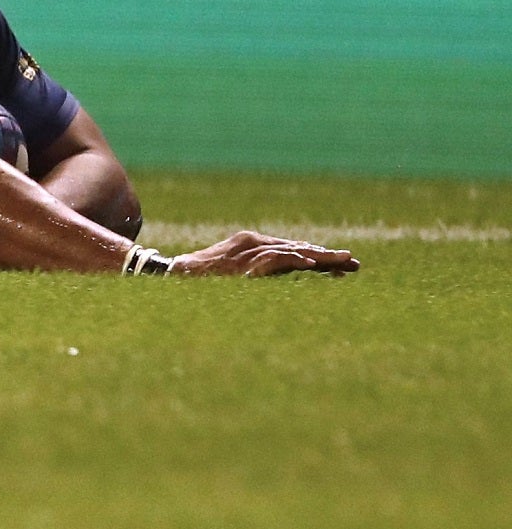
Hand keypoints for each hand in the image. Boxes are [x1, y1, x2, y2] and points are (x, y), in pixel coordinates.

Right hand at [171, 229, 359, 276]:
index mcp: (252, 245)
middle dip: (327, 256)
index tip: (343, 266)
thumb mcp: (234, 276)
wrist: (174, 275)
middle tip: (355, 263)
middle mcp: (253, 243)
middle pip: (297, 247)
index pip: (292, 249)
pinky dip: (293, 260)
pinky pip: (273, 259)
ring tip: (344, 261)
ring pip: (292, 251)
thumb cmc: (201, 279)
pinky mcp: (243, 261)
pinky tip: (311, 265)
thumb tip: (281, 285)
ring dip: (319, 257)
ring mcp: (248, 250)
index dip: (318, 258)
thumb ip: (257, 275)